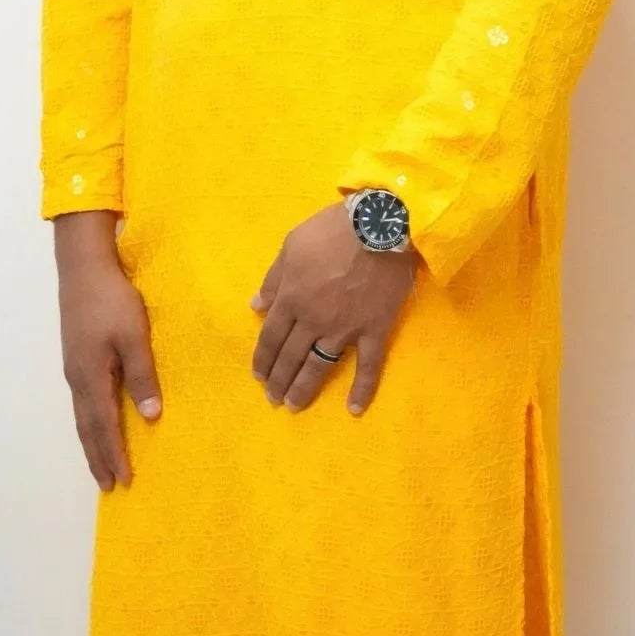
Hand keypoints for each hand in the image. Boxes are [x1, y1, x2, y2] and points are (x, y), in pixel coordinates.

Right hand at [56, 218, 161, 490]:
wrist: (83, 268)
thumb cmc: (112, 301)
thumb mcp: (134, 336)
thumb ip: (142, 375)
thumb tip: (150, 416)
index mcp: (92, 377)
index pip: (104, 426)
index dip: (114, 454)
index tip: (124, 480)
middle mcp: (78, 379)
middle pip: (87, 428)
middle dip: (98, 458)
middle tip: (108, 486)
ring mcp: (73, 368)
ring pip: (81, 416)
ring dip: (91, 443)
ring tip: (100, 465)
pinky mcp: (75, 357)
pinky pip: (81, 402)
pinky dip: (89, 422)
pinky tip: (96, 422)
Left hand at [250, 203, 414, 415]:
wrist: (378, 226)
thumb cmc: (331, 230)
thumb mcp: (291, 245)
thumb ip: (273, 278)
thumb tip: (256, 305)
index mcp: (291, 298)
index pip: (271, 336)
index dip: (263, 358)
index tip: (258, 375)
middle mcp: (313, 320)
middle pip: (291, 356)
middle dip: (278, 380)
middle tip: (272, 399)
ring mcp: (344, 329)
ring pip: (319, 366)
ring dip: (304, 388)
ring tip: (294, 405)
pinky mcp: (374, 330)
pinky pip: (368, 364)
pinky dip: (362, 388)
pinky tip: (354, 409)